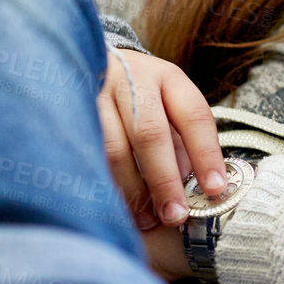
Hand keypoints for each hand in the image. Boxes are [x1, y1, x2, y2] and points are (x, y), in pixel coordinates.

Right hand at [97, 45, 226, 232]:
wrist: (88, 63)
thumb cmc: (139, 95)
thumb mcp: (167, 106)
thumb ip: (181, 142)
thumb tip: (193, 188)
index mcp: (167, 78)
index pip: (193, 116)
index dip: (206, 155)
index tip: (215, 189)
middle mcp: (132, 81)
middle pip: (150, 133)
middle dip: (164, 180)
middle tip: (176, 215)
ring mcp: (96, 94)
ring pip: (113, 147)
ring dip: (131, 190)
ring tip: (146, 219)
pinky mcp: (68, 111)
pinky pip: (87, 154)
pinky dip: (104, 184)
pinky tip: (115, 206)